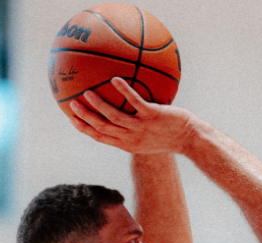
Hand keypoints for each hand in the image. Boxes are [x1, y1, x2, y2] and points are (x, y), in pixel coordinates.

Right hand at [69, 77, 193, 153]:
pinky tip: (115, 79)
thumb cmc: (170, 136)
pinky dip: (124, 92)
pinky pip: (135, 102)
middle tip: (71, 104)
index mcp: (128, 144)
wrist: (190, 139)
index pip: (101, 137)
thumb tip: (123, 110)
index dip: (85, 129)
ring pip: (114, 117)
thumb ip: (134, 126)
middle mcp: (132, 138)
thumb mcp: (149, 136)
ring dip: (98, 105)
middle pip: (102, 128)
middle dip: (85, 118)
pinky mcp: (153, 116)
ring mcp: (142, 127)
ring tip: (87, 92)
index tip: (72, 119)